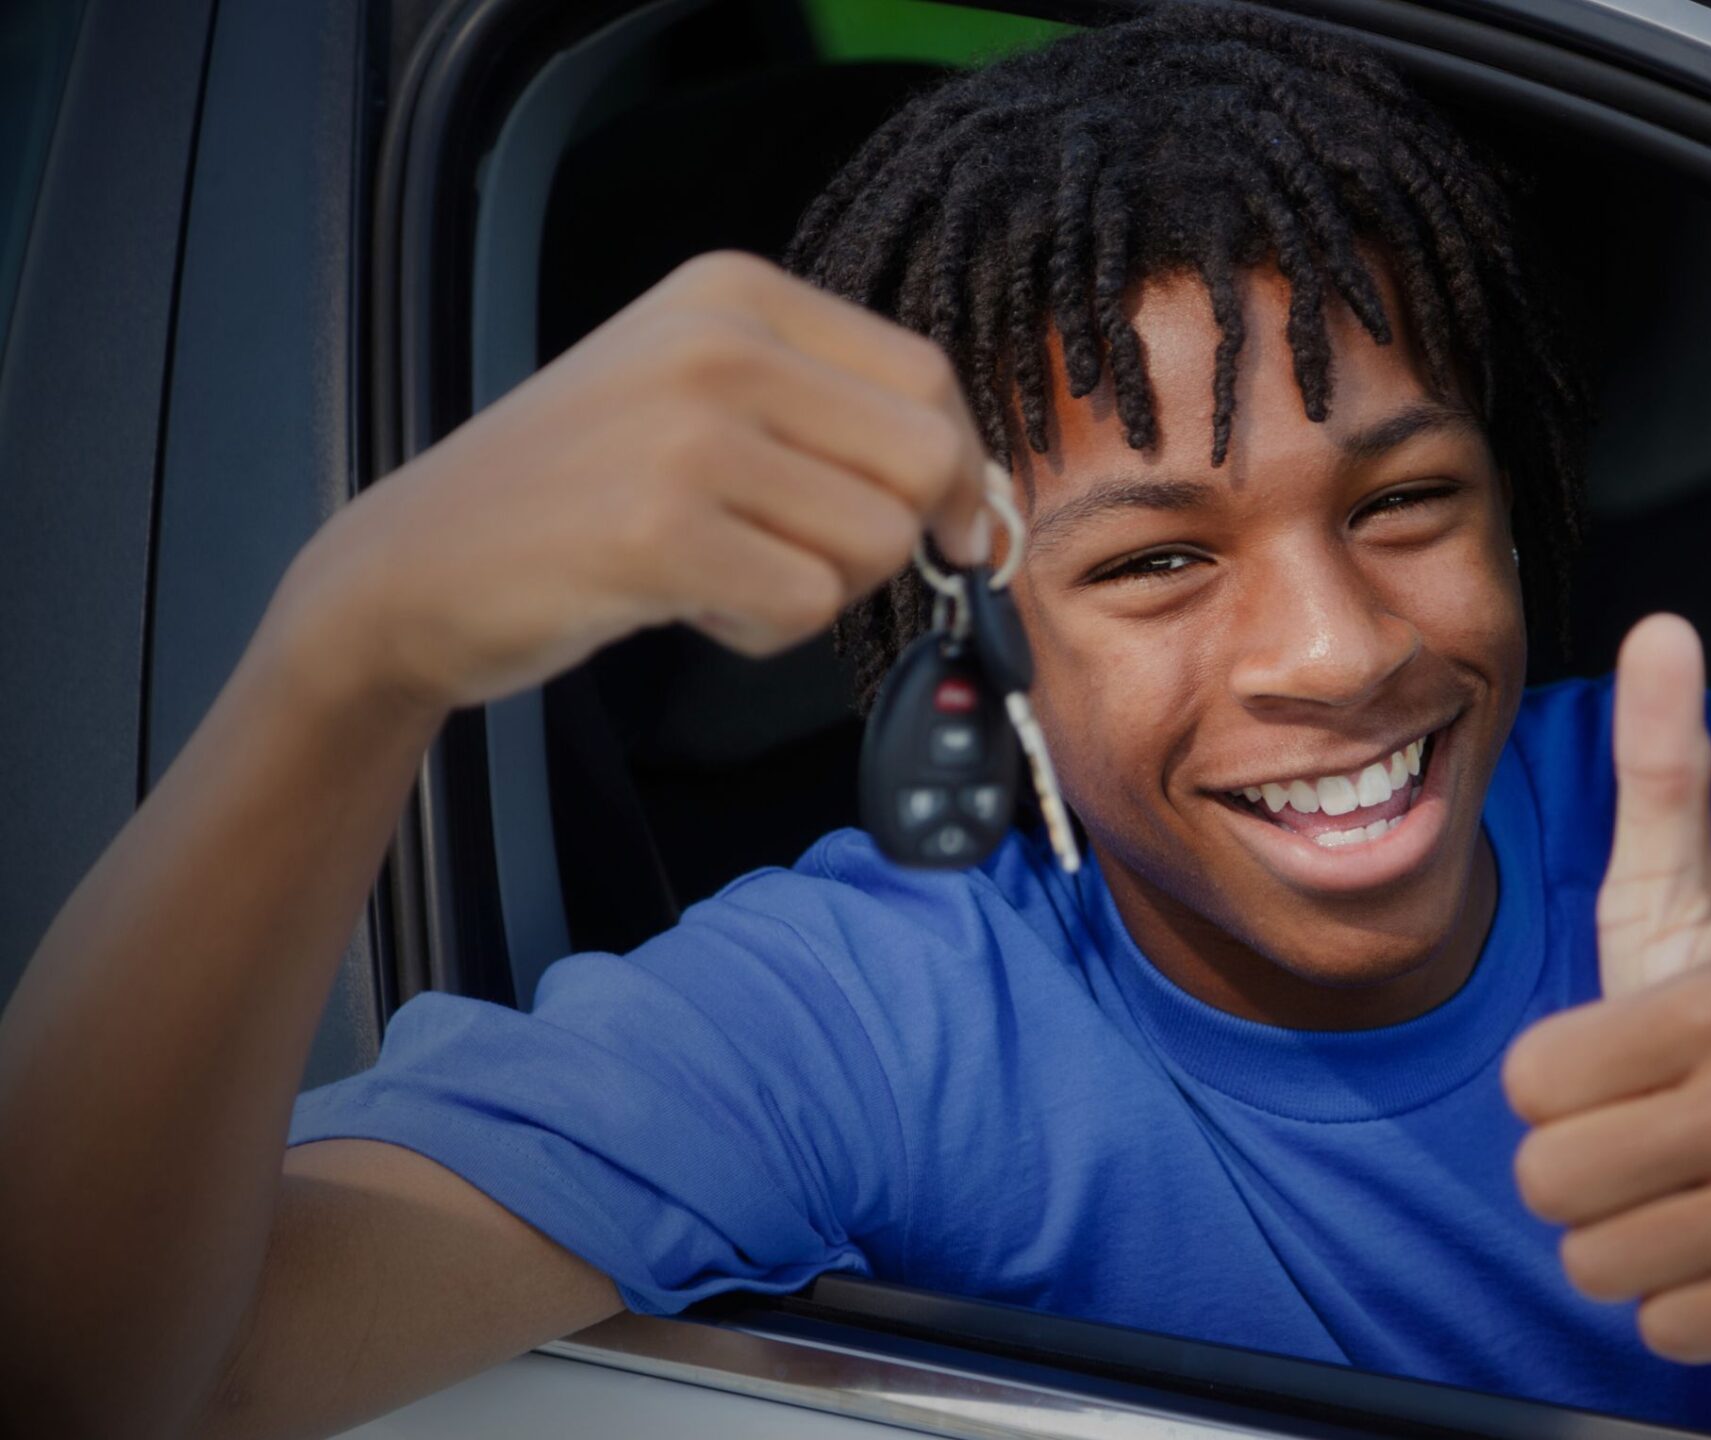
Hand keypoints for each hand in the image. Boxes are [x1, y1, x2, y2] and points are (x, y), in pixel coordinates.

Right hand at [264, 250, 991, 710]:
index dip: (959, 469)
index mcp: (733, 293)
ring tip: (718, 569)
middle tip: (812, 560)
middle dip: (895, 536)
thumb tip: (976, 496)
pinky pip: (805, 604)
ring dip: (815, 587)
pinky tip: (684, 600)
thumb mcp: (692, 397)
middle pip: (924, 458)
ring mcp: (686, 434)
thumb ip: (826, 416)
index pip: (926, 375)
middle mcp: (716, 344)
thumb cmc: (571, 495)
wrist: (409, 568)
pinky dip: (761, 630)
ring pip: (875, 541)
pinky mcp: (660, 531)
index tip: (946, 527)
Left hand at [1502, 614, 1710, 1363]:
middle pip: (1548, 1182)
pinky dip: (1677, 1303)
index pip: (1529, 1081)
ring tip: (1683, 1190)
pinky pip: (1658, 1328)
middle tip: (1646, 1138)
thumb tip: (1664, 626)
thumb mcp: (1681, 904)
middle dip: (1578, 1169)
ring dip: (1622, 1238)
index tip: (1622, 1066)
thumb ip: (1660, 773)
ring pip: (1595, 1264)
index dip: (1555, 1084)